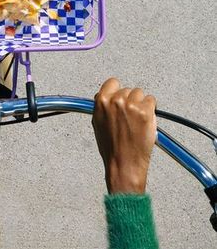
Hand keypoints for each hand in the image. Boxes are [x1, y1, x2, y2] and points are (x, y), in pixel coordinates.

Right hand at [92, 77, 156, 193]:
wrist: (123, 165)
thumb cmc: (111, 148)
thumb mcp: (97, 123)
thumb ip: (102, 106)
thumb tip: (108, 96)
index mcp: (101, 101)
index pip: (112, 82)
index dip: (118, 91)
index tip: (122, 98)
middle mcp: (116, 100)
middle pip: (128, 89)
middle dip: (130, 100)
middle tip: (130, 118)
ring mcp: (131, 106)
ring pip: (140, 94)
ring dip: (141, 104)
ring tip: (137, 121)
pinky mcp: (145, 112)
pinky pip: (152, 101)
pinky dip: (151, 110)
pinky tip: (145, 122)